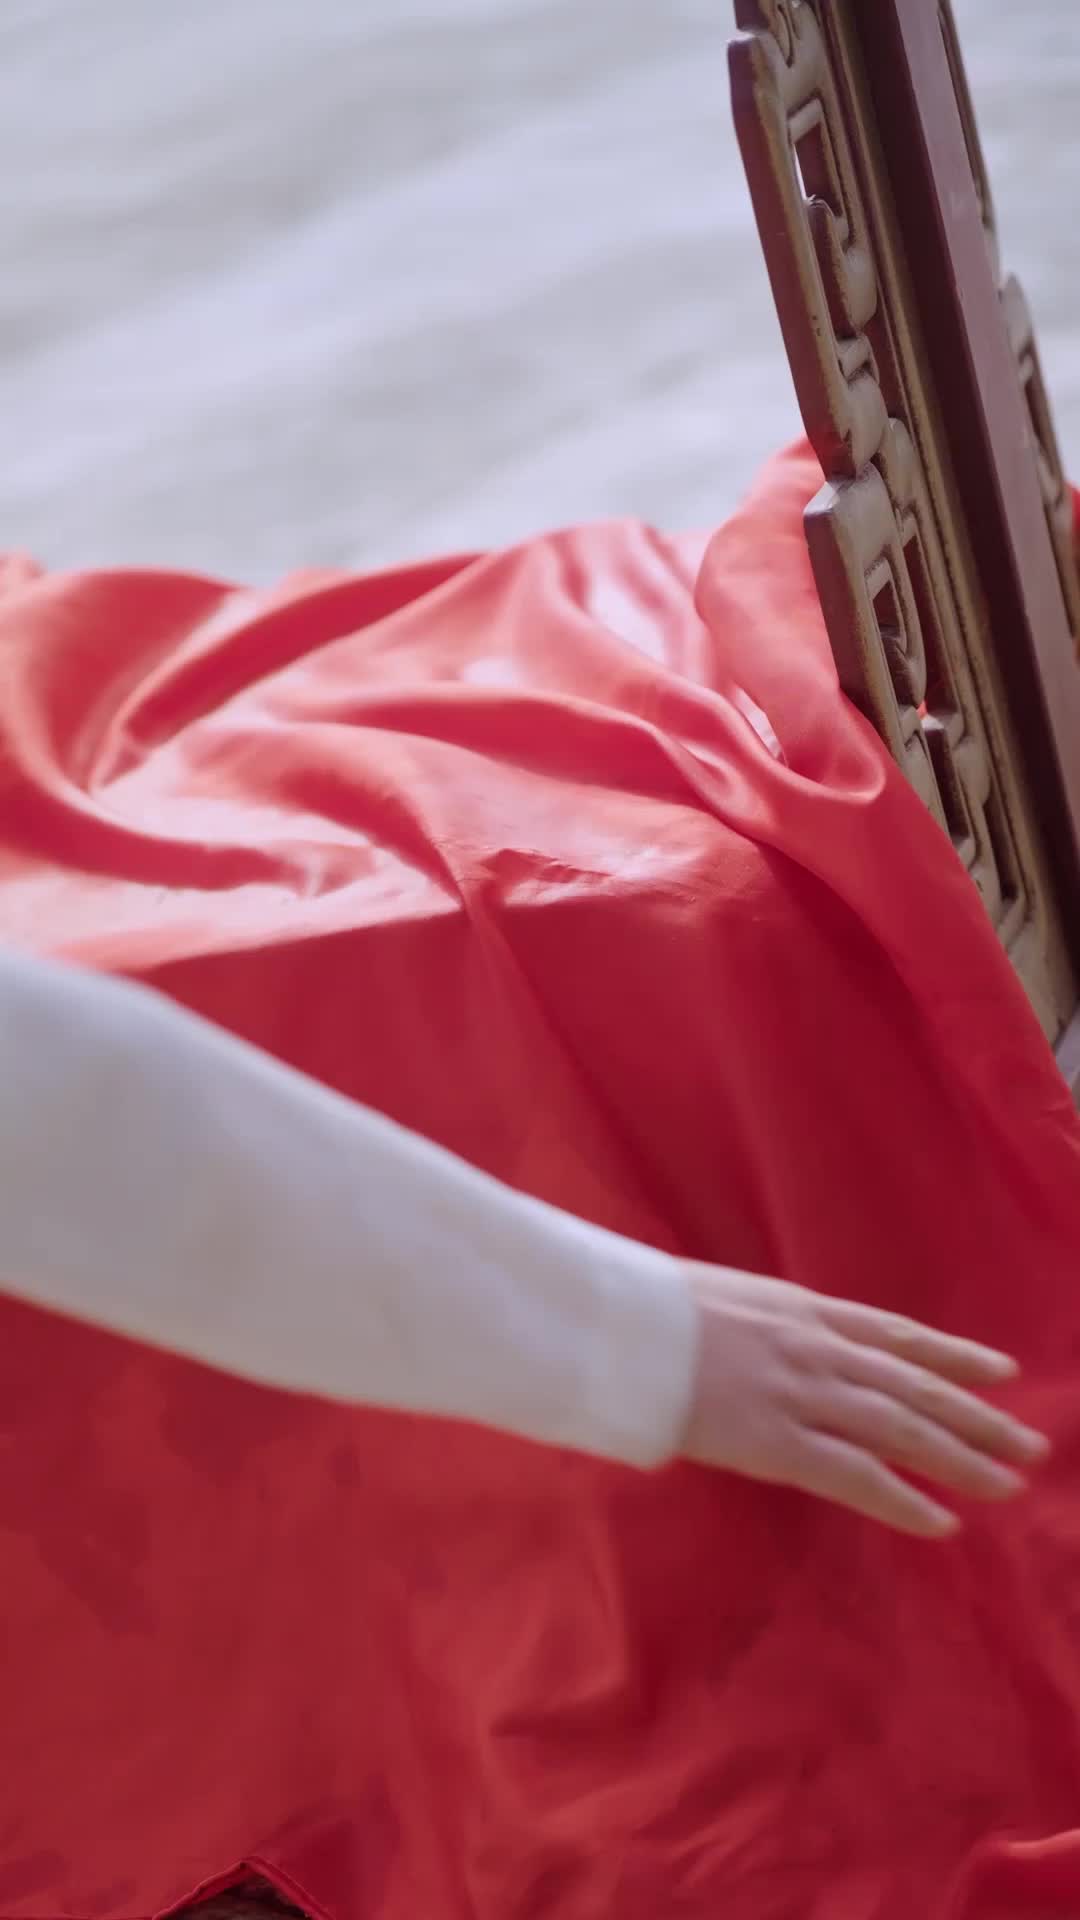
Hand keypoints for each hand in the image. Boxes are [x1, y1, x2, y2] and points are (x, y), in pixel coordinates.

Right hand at [680, 1265, 1047, 1536]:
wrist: (615, 1325)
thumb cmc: (644, 1309)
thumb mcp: (715, 1298)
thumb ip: (753, 1325)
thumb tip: (758, 1344)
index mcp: (800, 1310)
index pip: (895, 1334)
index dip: (951, 1355)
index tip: (1001, 1370)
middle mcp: (816, 1349)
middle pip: (914, 1386)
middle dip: (978, 1415)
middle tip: (1031, 1444)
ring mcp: (801, 1394)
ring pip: (902, 1429)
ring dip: (961, 1458)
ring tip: (1009, 1484)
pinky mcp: (778, 1441)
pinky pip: (856, 1476)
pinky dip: (903, 1501)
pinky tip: (942, 1523)